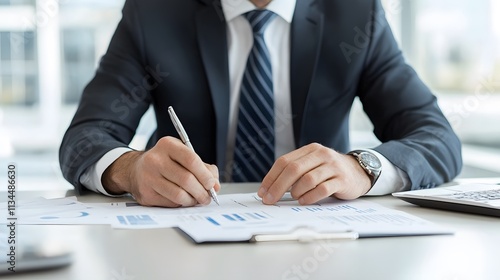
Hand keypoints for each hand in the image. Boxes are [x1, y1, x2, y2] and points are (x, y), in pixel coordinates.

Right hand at [102, 136, 219, 206]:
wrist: (136, 170)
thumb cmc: (165, 162)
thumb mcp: (183, 155)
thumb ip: (203, 168)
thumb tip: (215, 186)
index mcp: (167, 145)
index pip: (191, 160)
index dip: (205, 175)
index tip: (212, 184)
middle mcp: (155, 160)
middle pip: (186, 180)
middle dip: (202, 192)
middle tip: (208, 197)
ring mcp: (148, 177)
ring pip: (178, 195)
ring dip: (192, 201)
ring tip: (197, 200)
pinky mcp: (146, 193)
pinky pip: (170, 203)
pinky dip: (181, 204)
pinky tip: (183, 200)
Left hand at [258, 143, 371, 204]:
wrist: (359, 172)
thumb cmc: (330, 172)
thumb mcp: (312, 165)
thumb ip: (295, 172)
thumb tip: (270, 189)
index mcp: (310, 150)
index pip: (284, 161)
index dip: (271, 177)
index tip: (263, 192)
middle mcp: (322, 155)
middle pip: (294, 169)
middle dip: (278, 186)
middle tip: (270, 199)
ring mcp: (333, 167)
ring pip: (308, 179)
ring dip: (296, 191)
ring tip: (294, 198)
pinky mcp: (342, 180)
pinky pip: (322, 189)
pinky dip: (310, 197)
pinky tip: (304, 201)